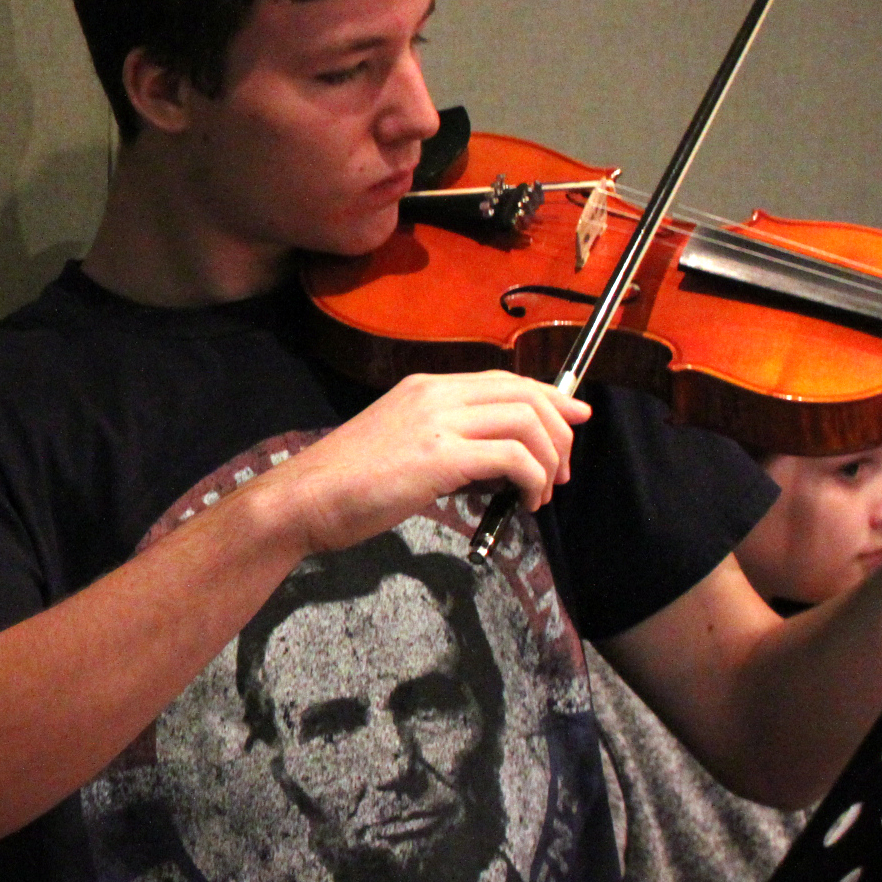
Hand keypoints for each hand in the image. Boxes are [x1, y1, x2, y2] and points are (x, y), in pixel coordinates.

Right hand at [278, 370, 589, 556]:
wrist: (306, 498)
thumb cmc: (345, 482)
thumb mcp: (399, 444)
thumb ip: (442, 439)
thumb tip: (491, 459)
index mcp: (424, 386)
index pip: (505, 380)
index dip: (549, 398)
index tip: (575, 420)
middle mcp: (435, 393)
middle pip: (526, 395)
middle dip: (560, 433)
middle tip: (562, 473)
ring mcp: (438, 421)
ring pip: (528, 422)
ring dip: (550, 460)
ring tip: (542, 493)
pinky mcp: (441, 456)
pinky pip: (514, 457)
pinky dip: (533, 480)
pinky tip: (524, 502)